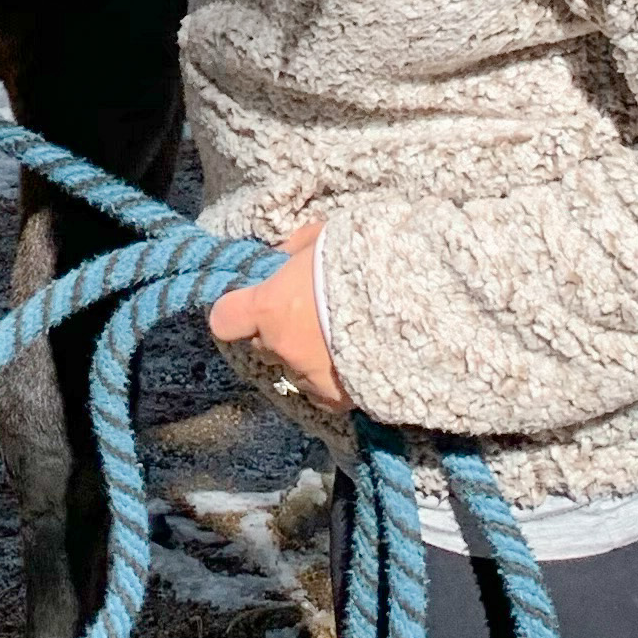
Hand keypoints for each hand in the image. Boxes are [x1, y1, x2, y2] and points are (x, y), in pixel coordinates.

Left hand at [206, 220, 347, 409]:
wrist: (411, 305)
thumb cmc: (363, 262)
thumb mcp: (322, 238)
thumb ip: (294, 249)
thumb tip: (280, 254)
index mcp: (270, 307)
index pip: (226, 319)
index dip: (235, 313)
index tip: (248, 307)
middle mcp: (281, 346)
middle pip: (262, 344)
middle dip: (278, 333)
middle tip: (307, 317)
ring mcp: (307, 376)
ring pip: (291, 371)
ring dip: (304, 358)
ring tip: (336, 341)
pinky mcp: (336, 399)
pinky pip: (319, 395)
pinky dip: (327, 383)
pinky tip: (347, 365)